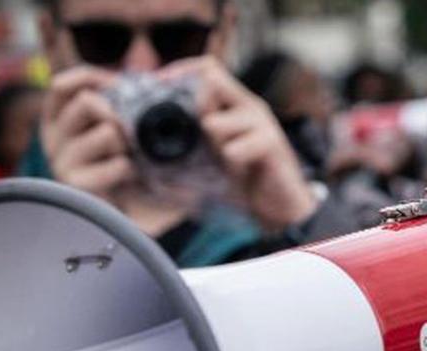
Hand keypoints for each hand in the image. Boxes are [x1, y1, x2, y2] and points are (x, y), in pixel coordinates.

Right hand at [41, 66, 131, 199]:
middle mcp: (53, 140)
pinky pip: (118, 164)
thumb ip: (113, 101)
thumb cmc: (129, 167)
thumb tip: (125, 78)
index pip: (62, 85)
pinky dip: (133, 170)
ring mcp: (60, 163)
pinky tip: (129, 181)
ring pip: (107, 132)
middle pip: (87, 101)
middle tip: (129, 135)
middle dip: (118, 115)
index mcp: (57, 120)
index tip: (115, 83)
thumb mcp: (119, 128)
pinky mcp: (75, 186)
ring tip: (128, 162)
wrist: (134, 217)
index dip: (89, 77)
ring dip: (129, 146)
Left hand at [160, 56, 318, 232]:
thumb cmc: (246, 179)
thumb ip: (191, 143)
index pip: (208, 67)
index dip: (181, 70)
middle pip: (210, 82)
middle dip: (194, 113)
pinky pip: (233, 149)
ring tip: (226, 162)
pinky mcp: (271, 143)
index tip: (158, 85)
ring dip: (210, 146)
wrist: (281, 207)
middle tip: (204, 140)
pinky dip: (229, 163)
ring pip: (213, 122)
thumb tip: (146, 151)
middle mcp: (249, 106)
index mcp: (235, 104)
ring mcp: (262, 123)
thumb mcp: (213, 157)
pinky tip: (241, 171)